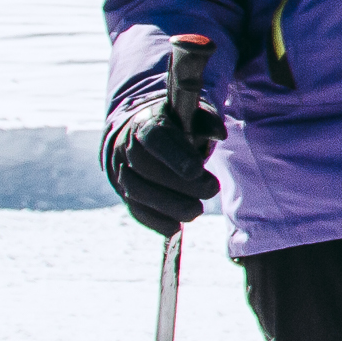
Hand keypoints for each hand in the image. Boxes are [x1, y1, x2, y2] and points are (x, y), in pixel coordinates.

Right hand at [102, 83, 223, 237]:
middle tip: (211, 189)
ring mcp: (122, 171)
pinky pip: (135, 209)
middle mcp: (127, 147)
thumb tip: (219, 134)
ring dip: (168, 206)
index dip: (174, 155)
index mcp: (146, 123)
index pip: (155, 137)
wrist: (143, 135)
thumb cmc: (176, 125)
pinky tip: (175, 225)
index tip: (197, 170)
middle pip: (145, 167)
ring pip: (137, 192)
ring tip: (196, 210)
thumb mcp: (191, 115)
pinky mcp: (125, 193)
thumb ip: (206, 121)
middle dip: (179, 184)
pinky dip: (155, 221)